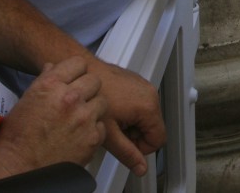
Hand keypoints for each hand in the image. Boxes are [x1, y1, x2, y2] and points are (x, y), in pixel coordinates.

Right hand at [0, 57, 107, 179]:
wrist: (17, 168)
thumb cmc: (16, 137)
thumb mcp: (26, 100)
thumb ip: (44, 81)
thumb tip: (53, 67)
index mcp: (50, 85)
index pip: (78, 63)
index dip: (76, 71)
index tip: (75, 78)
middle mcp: (70, 98)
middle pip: (94, 80)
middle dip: (87, 88)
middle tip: (79, 99)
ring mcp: (83, 118)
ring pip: (102, 101)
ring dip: (93, 107)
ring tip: (80, 117)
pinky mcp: (92, 137)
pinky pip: (102, 125)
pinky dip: (94, 129)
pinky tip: (81, 134)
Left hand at [87, 59, 165, 175]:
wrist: (82, 72)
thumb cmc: (91, 97)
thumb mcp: (108, 133)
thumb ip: (127, 153)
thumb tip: (140, 167)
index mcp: (148, 106)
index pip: (158, 140)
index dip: (141, 148)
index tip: (125, 144)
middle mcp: (150, 93)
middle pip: (153, 127)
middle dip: (135, 134)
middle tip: (115, 131)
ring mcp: (144, 85)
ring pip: (146, 116)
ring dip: (131, 123)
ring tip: (112, 118)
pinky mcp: (136, 81)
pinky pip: (141, 104)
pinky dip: (129, 111)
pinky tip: (112, 108)